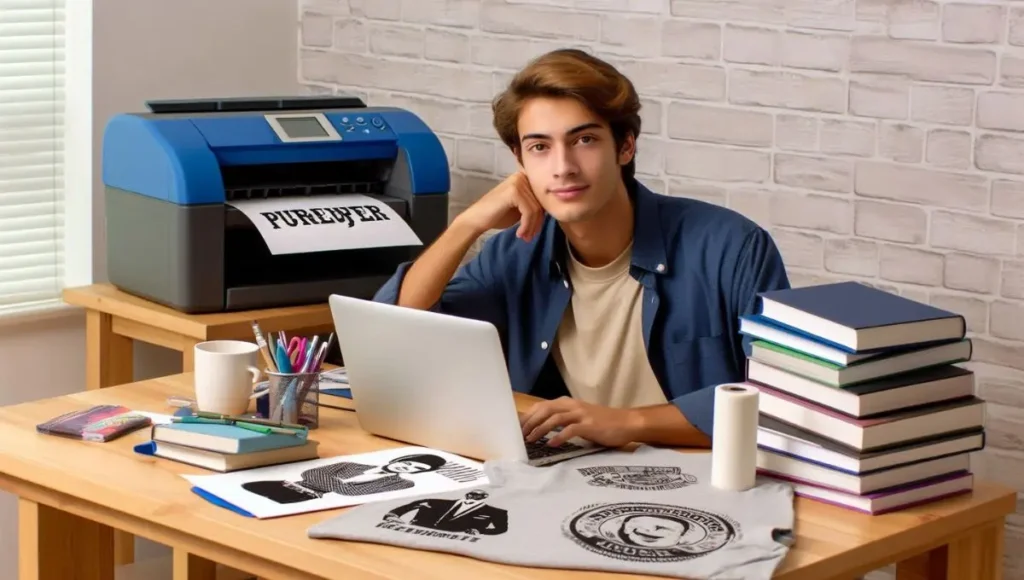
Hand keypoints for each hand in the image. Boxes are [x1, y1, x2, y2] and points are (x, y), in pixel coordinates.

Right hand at [456, 171, 544, 240]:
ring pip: (536, 209)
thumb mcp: (521, 209)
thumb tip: (553, 210)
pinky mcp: (514, 191)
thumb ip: (534, 205)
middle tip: (529, 237)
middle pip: (540, 204)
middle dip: (536, 224)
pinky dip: (526, 226)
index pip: (542, 199)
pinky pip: (529, 212)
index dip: (540, 218)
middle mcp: (522, 176)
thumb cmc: (498, 214)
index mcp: (525, 178)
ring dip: (531, 227)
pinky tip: (519, 233)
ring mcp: (517, 182)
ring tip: (524, 237)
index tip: (533, 232)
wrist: (477, 219)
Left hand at [520, 396, 641, 447]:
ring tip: (531, 440)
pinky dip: (559, 437)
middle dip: (530, 422)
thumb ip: (564, 420)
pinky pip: (570, 429)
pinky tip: (552, 444)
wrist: (627, 423)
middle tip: (520, 435)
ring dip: (540, 429)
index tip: (517, 427)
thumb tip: (543, 429)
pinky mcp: (589, 425)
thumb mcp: (580, 418)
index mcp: (568, 403)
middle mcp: (573, 406)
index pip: (542, 406)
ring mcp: (581, 414)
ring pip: (555, 418)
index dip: (528, 415)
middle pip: (545, 410)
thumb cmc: (602, 423)